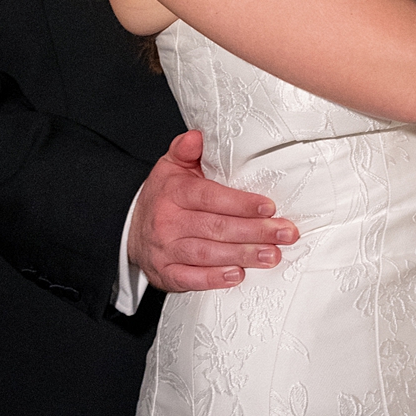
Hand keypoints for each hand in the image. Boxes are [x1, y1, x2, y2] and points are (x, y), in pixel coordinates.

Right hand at [127, 129, 298, 292]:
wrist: (130, 231)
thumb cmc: (162, 197)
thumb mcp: (170, 167)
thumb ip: (185, 150)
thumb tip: (197, 136)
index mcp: (174, 192)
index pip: (210, 197)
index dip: (241, 203)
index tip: (270, 207)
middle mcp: (168, 222)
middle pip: (216, 227)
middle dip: (255, 232)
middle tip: (285, 234)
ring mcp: (165, 250)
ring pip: (207, 254)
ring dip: (243, 255)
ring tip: (272, 255)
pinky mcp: (166, 274)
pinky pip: (190, 279)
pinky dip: (214, 279)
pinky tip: (238, 276)